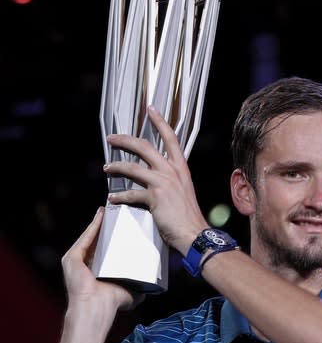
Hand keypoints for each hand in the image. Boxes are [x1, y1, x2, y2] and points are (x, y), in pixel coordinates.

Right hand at [61, 206, 141, 310]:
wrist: (97, 307)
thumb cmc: (112, 302)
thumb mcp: (130, 290)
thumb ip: (139, 286)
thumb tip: (153, 285)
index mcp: (97, 269)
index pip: (106, 247)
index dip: (115, 235)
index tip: (125, 222)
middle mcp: (85, 263)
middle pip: (97, 239)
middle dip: (107, 225)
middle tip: (118, 210)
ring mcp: (76, 260)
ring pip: (90, 236)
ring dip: (99, 222)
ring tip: (109, 209)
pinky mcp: (72, 258)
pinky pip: (86, 237)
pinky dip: (93, 226)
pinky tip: (102, 215)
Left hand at [103, 105, 209, 254]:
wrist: (194, 232)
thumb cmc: (188, 216)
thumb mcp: (183, 190)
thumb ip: (171, 180)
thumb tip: (155, 178)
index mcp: (181, 167)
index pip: (170, 138)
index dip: (160, 122)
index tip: (151, 110)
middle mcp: (172, 171)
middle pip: (145, 147)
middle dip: (125, 140)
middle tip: (112, 138)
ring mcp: (163, 183)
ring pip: (133, 167)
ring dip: (116, 166)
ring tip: (107, 168)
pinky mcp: (154, 197)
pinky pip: (131, 193)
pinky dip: (119, 195)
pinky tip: (113, 197)